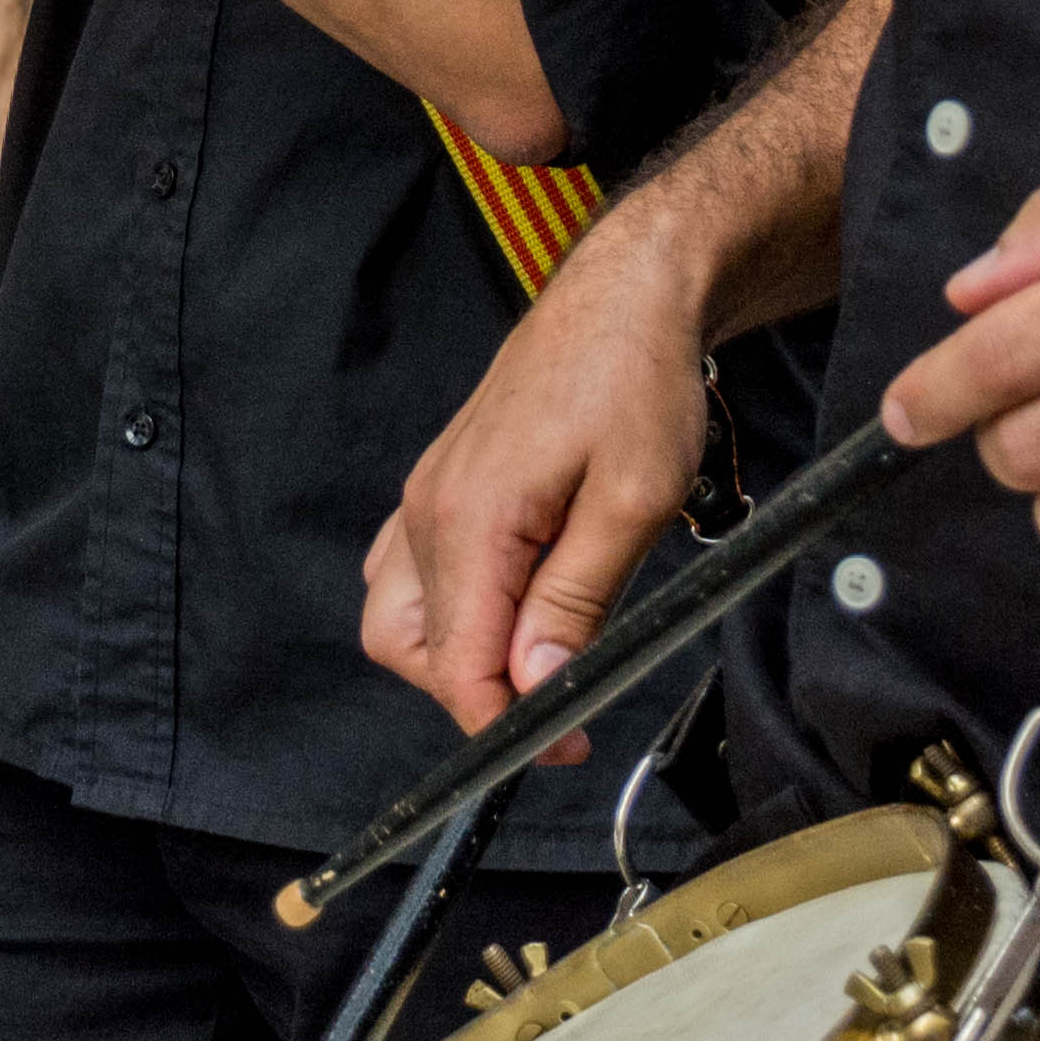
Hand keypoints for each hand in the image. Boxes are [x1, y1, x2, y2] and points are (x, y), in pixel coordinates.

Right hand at [361, 234, 711, 758]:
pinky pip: (414, 572)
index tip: (567, 742)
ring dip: (460, 654)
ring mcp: (428, 493)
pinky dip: (452, 610)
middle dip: (476, 695)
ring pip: (404, 617)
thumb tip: (537, 686)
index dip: (509, 725)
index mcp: (471, 517)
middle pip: (412, 651)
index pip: (458, 665)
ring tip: (540, 651)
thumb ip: (577, 600)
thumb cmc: (634, 380)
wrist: (623, 297)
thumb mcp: (633, 501)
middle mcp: (430, 509)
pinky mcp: (443, 484)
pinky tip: (515, 603)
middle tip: (558, 698)